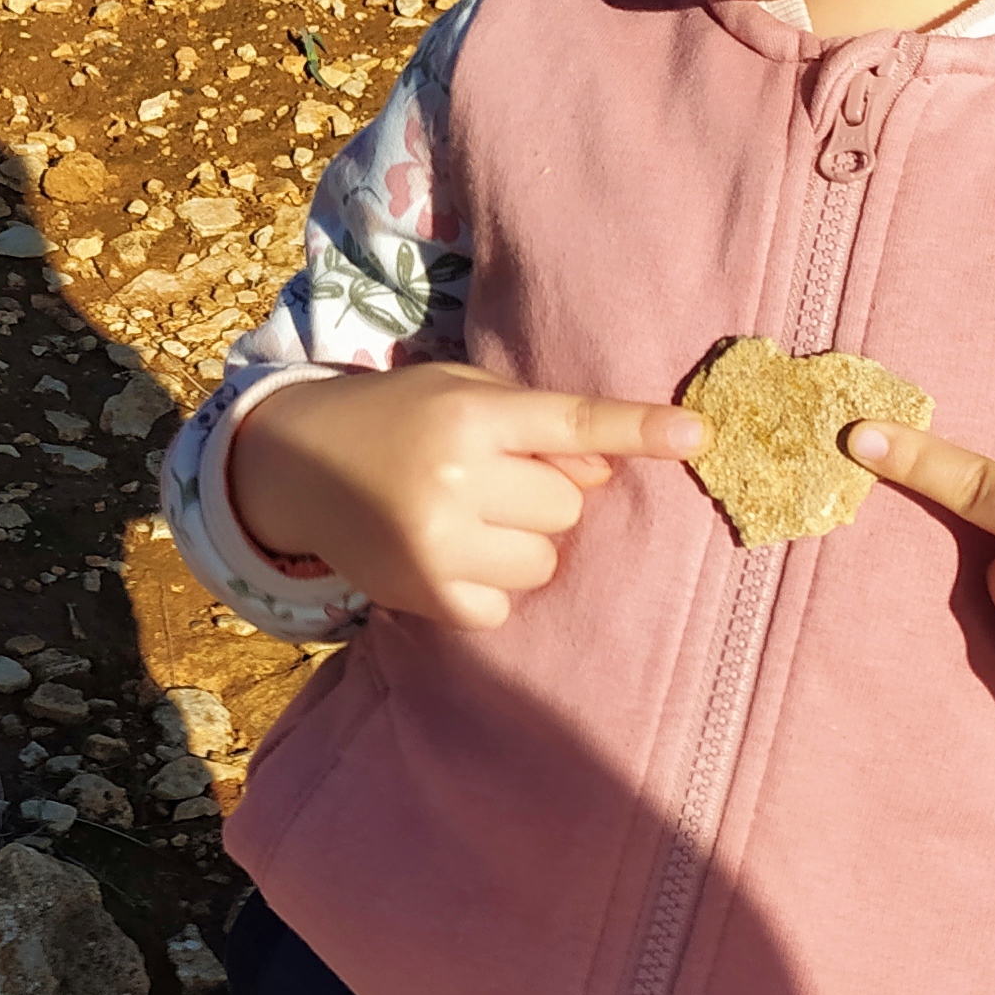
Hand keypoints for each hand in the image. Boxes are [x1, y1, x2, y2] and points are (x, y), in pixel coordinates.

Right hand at [230, 363, 702, 630]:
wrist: (296, 467)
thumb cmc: (398, 419)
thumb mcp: (460, 391)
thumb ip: (536, 423)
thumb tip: (607, 473)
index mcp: (471, 414)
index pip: (571, 421)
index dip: (637, 428)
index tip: (698, 435)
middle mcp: (457, 477)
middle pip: (567, 506)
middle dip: (541, 497)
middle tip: (488, 482)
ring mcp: (441, 543)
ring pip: (545, 560)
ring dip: (522, 545)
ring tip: (467, 522)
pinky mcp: (429, 596)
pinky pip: (506, 603)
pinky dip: (489, 586)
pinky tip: (450, 557)